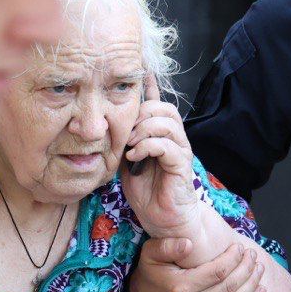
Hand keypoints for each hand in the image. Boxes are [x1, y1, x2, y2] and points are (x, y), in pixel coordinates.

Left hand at [121, 75, 201, 240]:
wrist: (164, 220)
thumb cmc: (148, 192)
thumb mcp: (128, 163)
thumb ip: (124, 143)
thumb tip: (109, 125)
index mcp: (162, 135)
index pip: (159, 104)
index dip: (151, 87)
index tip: (141, 72)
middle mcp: (175, 138)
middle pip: (164, 107)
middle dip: (142, 113)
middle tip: (125, 132)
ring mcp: (181, 151)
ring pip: (167, 122)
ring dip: (144, 129)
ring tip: (130, 145)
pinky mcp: (182, 165)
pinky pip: (167, 145)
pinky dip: (147, 146)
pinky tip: (135, 157)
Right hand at [128, 238, 267, 291]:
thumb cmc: (150, 272)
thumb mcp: (150, 253)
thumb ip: (167, 246)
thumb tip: (188, 244)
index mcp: (180, 288)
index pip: (217, 272)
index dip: (233, 258)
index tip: (240, 247)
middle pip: (229, 287)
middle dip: (246, 269)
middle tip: (253, 255)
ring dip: (252, 285)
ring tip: (259, 269)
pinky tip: (259, 291)